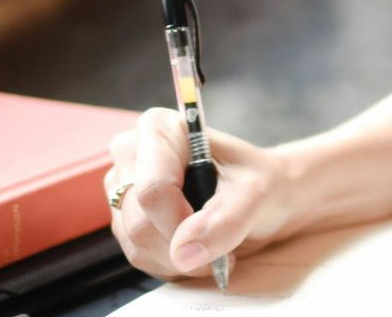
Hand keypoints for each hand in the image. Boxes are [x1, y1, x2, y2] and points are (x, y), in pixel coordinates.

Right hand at [105, 108, 297, 280]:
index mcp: (159, 129)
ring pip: (137, 244)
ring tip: (213, 244)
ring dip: (180, 259)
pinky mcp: (125, 218)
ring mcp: (123, 187)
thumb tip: (184, 252)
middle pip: (139, 222)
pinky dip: (172, 263)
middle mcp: (132, 153)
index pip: (152, 190)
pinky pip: (139, 256)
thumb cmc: (261, 182)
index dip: (180, 222)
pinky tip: (196, 248)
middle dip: (183, 246)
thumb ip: (225, 220)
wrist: (267, 197)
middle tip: (222, 243)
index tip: (215, 229)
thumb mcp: (257, 194)